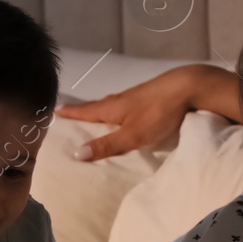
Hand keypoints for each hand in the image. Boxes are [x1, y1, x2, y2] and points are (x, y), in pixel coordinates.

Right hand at [55, 65, 203, 161]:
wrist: (188, 88)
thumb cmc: (158, 111)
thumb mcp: (132, 134)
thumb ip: (108, 145)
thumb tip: (77, 153)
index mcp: (111, 108)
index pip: (84, 111)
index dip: (69, 113)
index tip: (54, 111)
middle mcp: (120, 99)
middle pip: (96, 106)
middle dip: (82, 111)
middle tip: (69, 114)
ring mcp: (136, 97)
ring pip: (112, 104)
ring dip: (100, 110)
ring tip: (94, 116)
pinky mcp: (150, 97)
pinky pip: (126, 105)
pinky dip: (118, 111)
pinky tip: (124, 114)